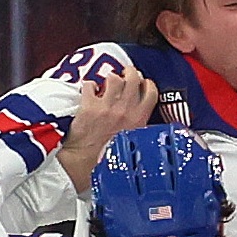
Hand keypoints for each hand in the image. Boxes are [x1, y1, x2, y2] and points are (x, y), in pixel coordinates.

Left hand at [53, 60, 156, 183]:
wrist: (85, 165)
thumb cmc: (108, 159)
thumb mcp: (134, 143)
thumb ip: (139, 127)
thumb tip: (140, 118)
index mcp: (139, 120)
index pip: (151, 91)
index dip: (146, 83)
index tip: (142, 84)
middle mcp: (125, 110)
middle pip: (133, 77)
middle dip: (129, 72)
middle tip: (125, 74)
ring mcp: (107, 107)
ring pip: (113, 78)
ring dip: (109, 79)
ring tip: (106, 85)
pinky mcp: (89, 106)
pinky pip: (90, 84)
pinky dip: (89, 86)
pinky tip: (90, 92)